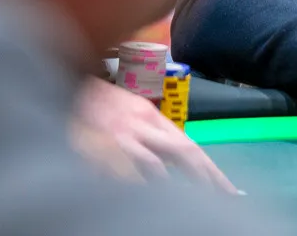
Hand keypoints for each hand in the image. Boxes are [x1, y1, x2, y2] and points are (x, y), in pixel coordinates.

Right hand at [71, 76, 235, 192]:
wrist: (65, 89)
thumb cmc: (99, 106)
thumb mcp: (133, 116)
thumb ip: (156, 138)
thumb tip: (184, 163)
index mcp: (152, 118)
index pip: (191, 147)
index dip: (213, 172)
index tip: (231, 193)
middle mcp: (141, 126)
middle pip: (183, 152)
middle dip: (204, 179)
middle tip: (220, 200)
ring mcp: (119, 137)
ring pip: (153, 164)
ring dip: (169, 186)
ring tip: (184, 206)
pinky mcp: (96, 147)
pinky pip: (120, 171)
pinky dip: (135, 185)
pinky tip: (142, 198)